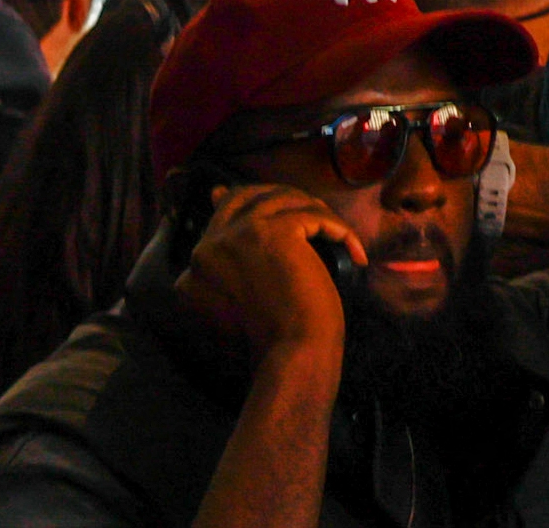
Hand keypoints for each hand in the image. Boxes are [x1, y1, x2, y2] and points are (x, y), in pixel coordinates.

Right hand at [179, 183, 352, 360]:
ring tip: (336, 235)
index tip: (282, 216)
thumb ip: (230, 257)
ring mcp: (236, 236)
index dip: (258, 207)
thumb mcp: (242, 296)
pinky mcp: (272, 232)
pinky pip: (314, 215)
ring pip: (284, 200)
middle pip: (247, 196)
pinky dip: (340, 230)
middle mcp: (207, 247)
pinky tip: (353, 252)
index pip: (223, 214)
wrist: (291, 352)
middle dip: (284, 199)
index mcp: (195, 266)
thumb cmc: (272, 334)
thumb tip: (220, 195)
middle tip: (313, 216)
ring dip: (317, 213)